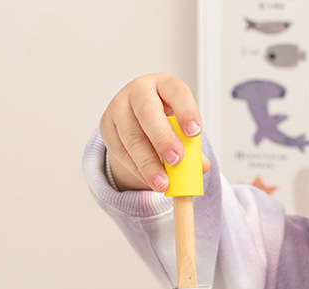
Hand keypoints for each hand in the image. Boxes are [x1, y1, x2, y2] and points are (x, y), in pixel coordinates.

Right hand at [100, 73, 210, 191]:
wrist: (137, 120)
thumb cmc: (165, 120)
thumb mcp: (181, 127)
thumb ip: (192, 145)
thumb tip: (202, 167)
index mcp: (164, 84)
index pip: (176, 91)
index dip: (186, 111)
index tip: (195, 132)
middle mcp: (139, 90)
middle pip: (147, 112)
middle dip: (162, 138)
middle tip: (176, 160)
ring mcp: (119, 107)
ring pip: (132, 136)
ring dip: (148, 163)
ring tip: (162, 183)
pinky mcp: (106, 126)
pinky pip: (120, 151)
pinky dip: (136, 169)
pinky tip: (148, 180)